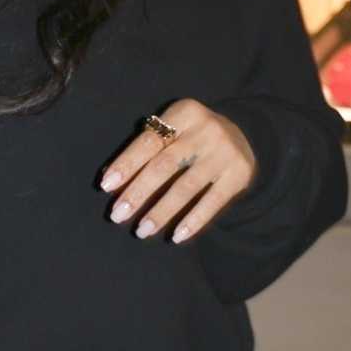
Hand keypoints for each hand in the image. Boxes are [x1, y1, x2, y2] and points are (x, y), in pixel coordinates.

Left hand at [100, 99, 256, 243]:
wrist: (245, 136)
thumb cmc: (191, 138)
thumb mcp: (172, 132)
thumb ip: (144, 151)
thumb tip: (109, 180)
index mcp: (184, 113)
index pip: (149, 141)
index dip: (126, 164)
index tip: (105, 186)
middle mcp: (206, 130)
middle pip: (165, 165)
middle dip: (138, 192)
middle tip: (117, 216)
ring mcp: (224, 153)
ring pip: (186, 187)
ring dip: (161, 212)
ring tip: (141, 230)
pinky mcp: (239, 175)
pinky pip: (213, 202)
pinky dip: (193, 221)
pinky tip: (176, 236)